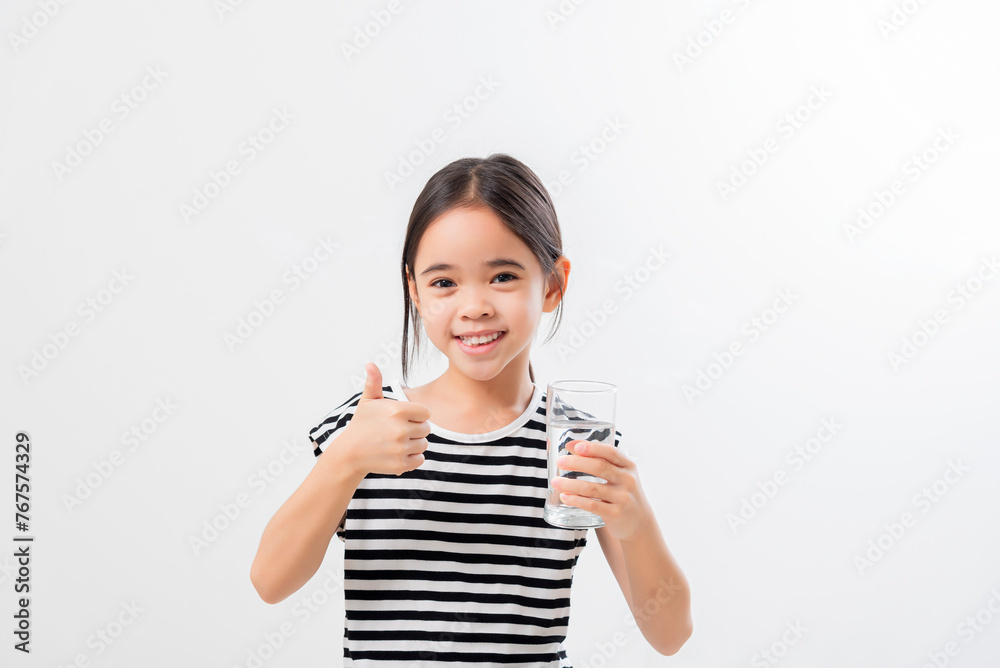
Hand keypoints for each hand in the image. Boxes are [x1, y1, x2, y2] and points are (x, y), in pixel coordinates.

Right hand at [342, 362, 430, 476]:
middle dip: (416, 429)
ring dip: (414, 444)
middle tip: (399, 431)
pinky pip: (420, 459)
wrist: (350, 453)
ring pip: (424, 444)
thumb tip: (370, 364)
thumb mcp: (367, 401)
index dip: (417, 415)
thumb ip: (374, 382)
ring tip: (398, 442)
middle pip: (426, 429)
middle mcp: (401, 429)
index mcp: (397, 411)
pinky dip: (412, 458)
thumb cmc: (361, 424)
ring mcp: (401, 448)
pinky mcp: (401, 464)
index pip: (426, 413)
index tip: (405, 418)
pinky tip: (399, 453)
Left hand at [552, 440, 651, 540]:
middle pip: (600, 467)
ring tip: (555, 482)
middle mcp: (627, 480)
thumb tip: (570, 446)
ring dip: (570, 484)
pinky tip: (565, 497)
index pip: (610, 452)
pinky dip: (576, 500)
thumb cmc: (623, 492)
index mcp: (628, 466)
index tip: (574, 446)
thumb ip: (598, 460)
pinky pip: (592, 505)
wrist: (639, 521)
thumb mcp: (618, 475)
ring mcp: (622, 497)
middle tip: (560, 462)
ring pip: (592, 488)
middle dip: (576, 463)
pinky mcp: (616, 514)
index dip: (592, 448)